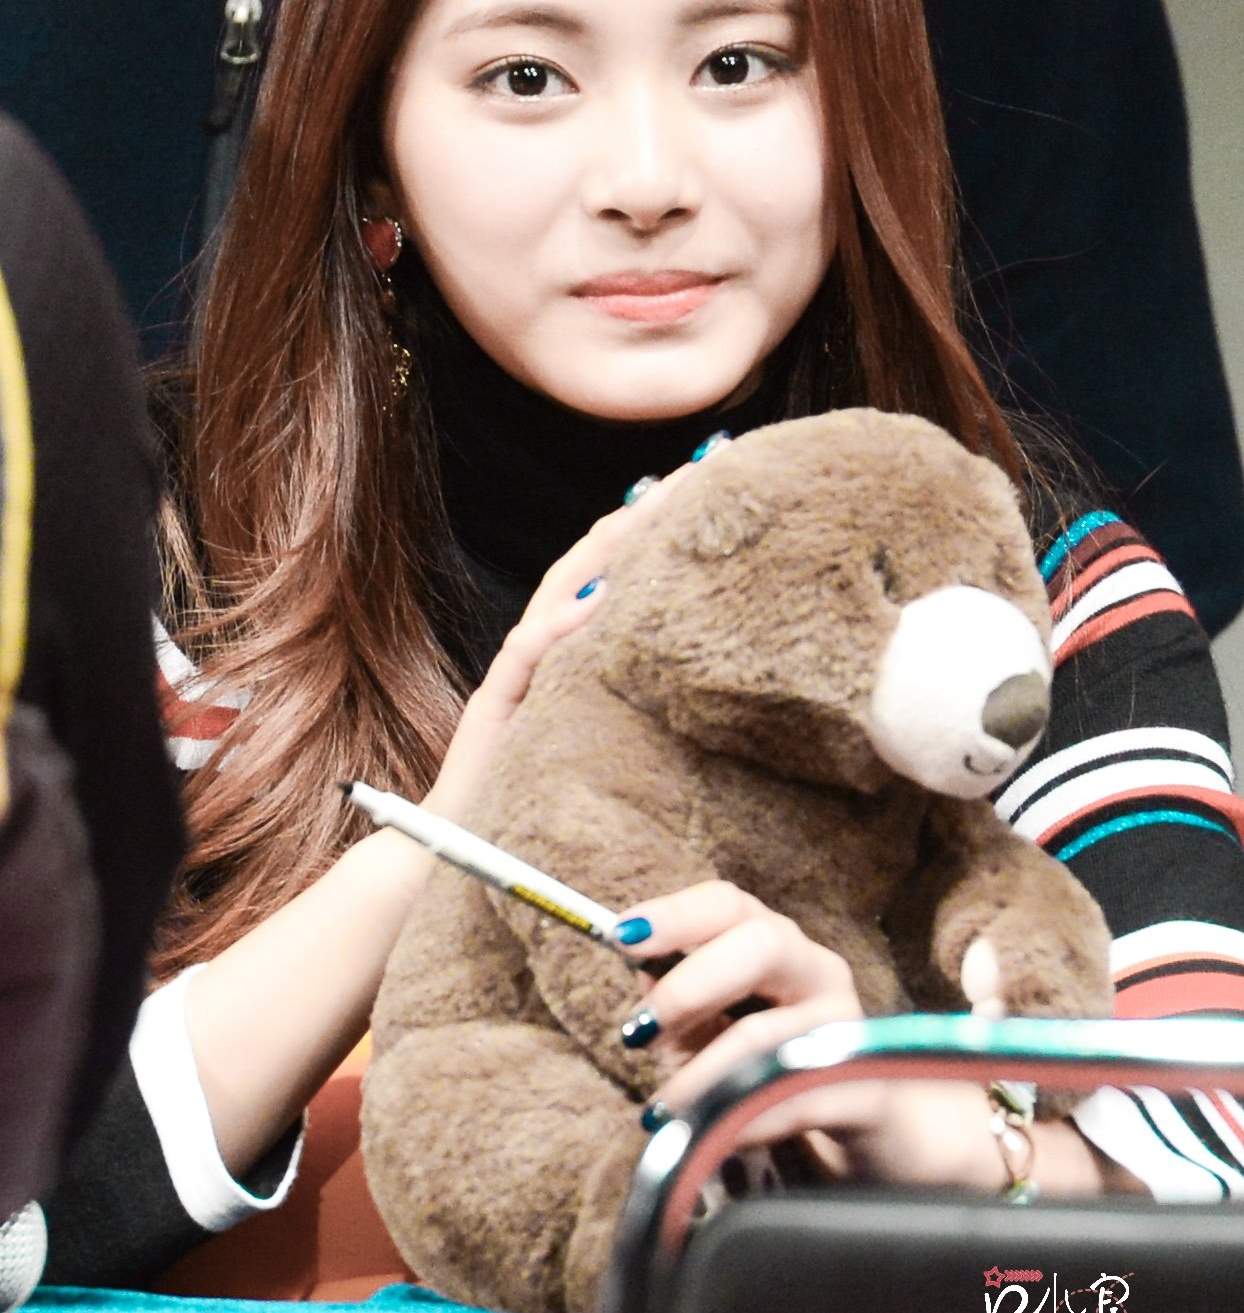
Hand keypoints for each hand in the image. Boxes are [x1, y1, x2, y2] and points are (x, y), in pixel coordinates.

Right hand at [423, 465, 695, 820]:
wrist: (457, 849)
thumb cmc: (536, 790)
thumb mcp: (597, 729)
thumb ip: (627, 688)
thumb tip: (695, 658)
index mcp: (570, 644)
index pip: (618, 567)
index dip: (661, 521)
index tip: (717, 475)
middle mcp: (543, 642)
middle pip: (596, 560)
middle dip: (648, 509)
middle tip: (706, 463)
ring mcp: (517, 670)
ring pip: (562, 591)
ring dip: (609, 546)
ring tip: (657, 504)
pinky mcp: (495, 706)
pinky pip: (527, 658)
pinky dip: (561, 626)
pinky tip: (599, 603)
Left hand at [614, 887, 1114, 1193]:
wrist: (878, 1144)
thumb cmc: (778, 1077)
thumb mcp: (716, 1034)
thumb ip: (678, 1001)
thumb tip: (635, 970)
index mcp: (777, 949)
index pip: (729, 904)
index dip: (675, 913)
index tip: (620, 935)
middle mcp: (817, 974)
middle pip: (762, 942)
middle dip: (693, 982)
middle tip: (642, 1030)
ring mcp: (849, 1030)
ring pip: (774, 1031)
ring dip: (704, 1072)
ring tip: (663, 1106)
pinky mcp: (868, 1091)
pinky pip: (799, 1097)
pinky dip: (745, 1116)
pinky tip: (713, 1133)